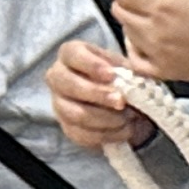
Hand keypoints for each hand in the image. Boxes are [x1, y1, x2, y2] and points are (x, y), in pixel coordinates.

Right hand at [48, 35, 135, 152]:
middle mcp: (58, 77)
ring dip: (107, 118)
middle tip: (121, 101)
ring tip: (128, 118)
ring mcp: (59, 103)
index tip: (112, 75)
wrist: (125, 105)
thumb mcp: (126, 68)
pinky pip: (83, 135)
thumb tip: (131, 80)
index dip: (91, 65)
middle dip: (98, 94)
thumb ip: (127, 71)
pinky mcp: (68, 127)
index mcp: (71, 54)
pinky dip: (108, 135)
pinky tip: (125, 130)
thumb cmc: (121, 79)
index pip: (72, 54)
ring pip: (76, 113)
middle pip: (68, 84)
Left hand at [109, 0, 188, 88]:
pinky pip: (136, 60)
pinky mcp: (170, 72)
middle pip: (120, 7)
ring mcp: (161, 54)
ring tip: (159, 10)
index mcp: (164, 4)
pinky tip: (150, 37)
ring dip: (134, 16)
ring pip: (126, 30)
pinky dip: (136, 46)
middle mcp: (157, 31)